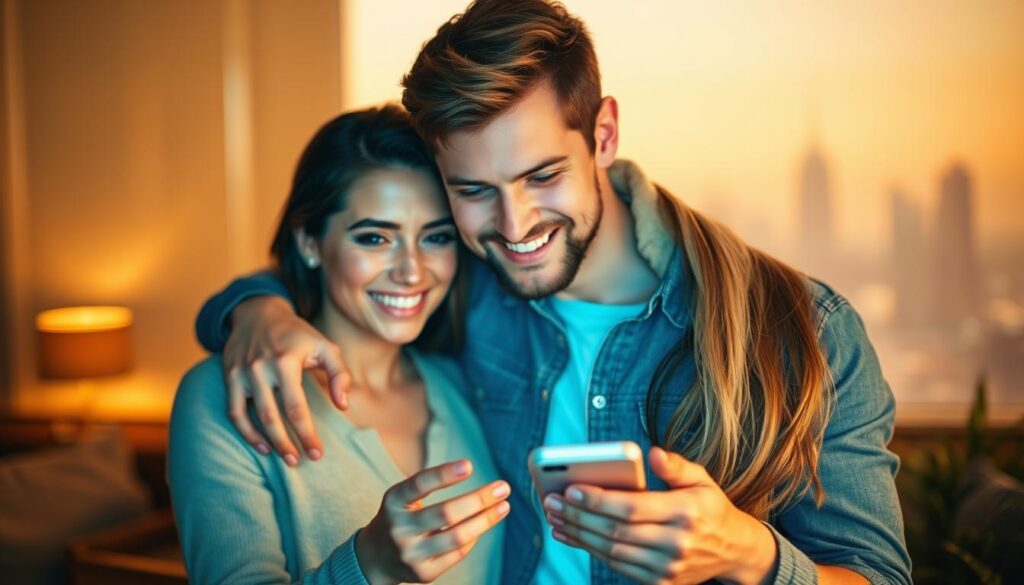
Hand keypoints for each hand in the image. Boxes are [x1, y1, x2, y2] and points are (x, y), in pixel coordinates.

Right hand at [223, 295, 350, 464]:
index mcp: (287, 360)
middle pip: (273, 416)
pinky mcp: (229, 376)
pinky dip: (246, 431)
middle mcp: (261, 367)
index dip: (306, 433)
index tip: (317, 453)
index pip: (296, 407)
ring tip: (286, 458)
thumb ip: (340, 374)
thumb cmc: (298, 335)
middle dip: (287, 443)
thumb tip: (342, 405)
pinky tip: (262, 445)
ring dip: (268, 442)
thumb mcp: (325, 346)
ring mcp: (242, 372)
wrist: (258, 313)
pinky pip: (234, 411)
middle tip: (300, 461)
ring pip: (252, 416)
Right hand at [356, 460, 510, 583]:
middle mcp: (399, 528)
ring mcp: (410, 554)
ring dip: (485, 520)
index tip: (469, 466)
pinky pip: (457, 554)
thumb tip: (481, 488)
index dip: (443, 475)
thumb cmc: (398, 518)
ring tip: (504, 507)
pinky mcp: (423, 573)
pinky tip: (483, 524)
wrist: (374, 558)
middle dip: (479, 499)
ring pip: (456, 537)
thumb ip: (429, 486)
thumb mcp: (401, 497)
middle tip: (503, 488)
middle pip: (445, 513)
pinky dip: (473, 537)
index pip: (418, 485)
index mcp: (393, 502)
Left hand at [543, 447, 776, 584]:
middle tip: (551, 502)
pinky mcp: (660, 582)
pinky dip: (591, 550)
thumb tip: (652, 453)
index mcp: (686, 513)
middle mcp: (676, 543)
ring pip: (613, 551)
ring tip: (555, 518)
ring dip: (579, 535)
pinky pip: (618, 566)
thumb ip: (676, 466)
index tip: (571, 489)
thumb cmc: (710, 507)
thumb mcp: (701, 479)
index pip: (632, 507)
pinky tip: (572, 535)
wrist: (734, 550)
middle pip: (616, 531)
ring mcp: (668, 567)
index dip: (598, 500)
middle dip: (579, 516)